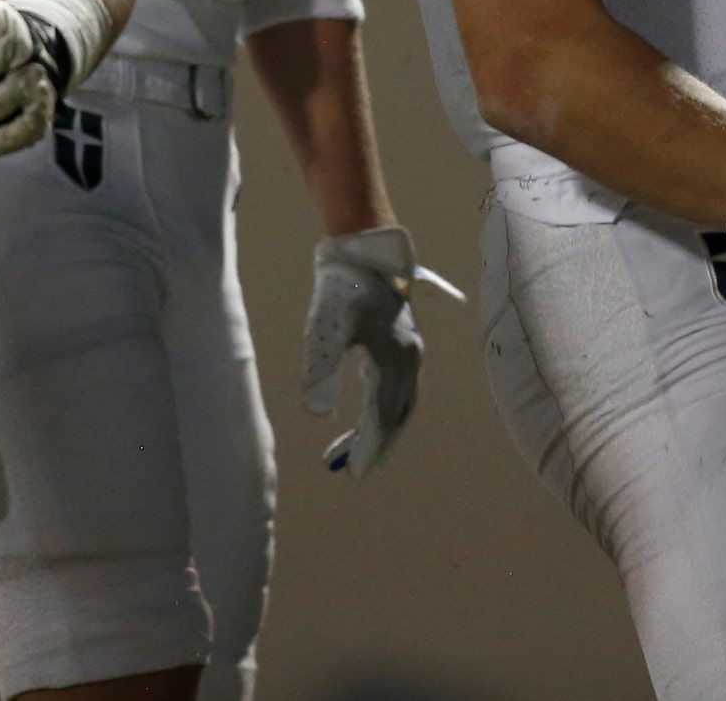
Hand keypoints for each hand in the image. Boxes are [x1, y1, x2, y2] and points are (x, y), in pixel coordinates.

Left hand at [303, 226, 461, 477]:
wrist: (364, 249)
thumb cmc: (341, 284)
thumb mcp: (324, 325)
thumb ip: (320, 368)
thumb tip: (315, 414)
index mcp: (394, 358)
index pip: (382, 415)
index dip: (369, 447)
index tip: (355, 475)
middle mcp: (409, 358)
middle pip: (396, 415)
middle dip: (376, 445)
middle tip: (351, 471)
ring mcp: (409, 350)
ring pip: (400, 403)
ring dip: (380, 430)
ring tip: (351, 452)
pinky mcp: (401, 343)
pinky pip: (397, 388)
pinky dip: (383, 410)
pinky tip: (363, 417)